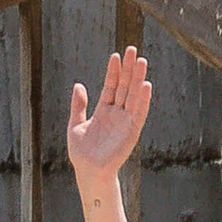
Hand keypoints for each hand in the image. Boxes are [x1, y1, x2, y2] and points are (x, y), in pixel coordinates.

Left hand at [68, 48, 151, 193]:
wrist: (89, 172)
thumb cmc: (81, 154)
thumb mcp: (75, 125)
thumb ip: (78, 105)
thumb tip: (78, 85)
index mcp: (103, 111)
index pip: (111, 86)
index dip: (113, 71)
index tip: (115, 55)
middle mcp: (116, 114)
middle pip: (124, 86)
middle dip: (128, 68)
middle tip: (132, 48)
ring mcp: (125, 122)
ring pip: (133, 95)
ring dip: (138, 78)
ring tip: (141, 60)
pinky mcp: (131, 131)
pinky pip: (139, 112)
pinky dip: (143, 99)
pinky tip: (146, 84)